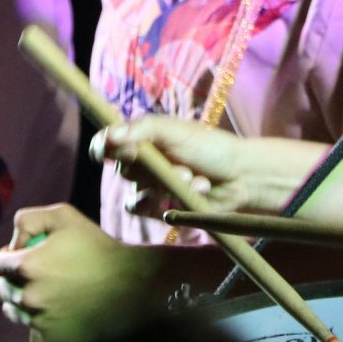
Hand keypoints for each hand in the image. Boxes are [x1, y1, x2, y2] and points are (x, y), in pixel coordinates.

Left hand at [0, 203, 157, 341]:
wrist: (129, 282)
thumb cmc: (97, 247)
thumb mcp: (65, 216)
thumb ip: (29, 219)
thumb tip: (13, 240)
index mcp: (25, 265)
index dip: (1, 259)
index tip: (13, 257)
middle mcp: (27, 295)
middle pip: (0, 289)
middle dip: (8, 280)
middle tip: (28, 275)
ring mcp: (39, 318)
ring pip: (13, 310)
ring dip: (20, 300)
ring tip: (40, 291)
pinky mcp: (52, 336)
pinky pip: (31, 327)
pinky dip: (37, 318)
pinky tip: (53, 307)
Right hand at [99, 118, 278, 214]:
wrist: (240, 176)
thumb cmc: (211, 147)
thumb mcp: (177, 131)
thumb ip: (143, 130)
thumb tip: (110, 135)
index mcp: (142, 139)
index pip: (106, 144)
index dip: (102, 148)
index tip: (111, 150)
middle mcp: (142, 163)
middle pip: (122, 171)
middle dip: (153, 170)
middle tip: (183, 166)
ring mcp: (150, 187)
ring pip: (134, 195)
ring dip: (164, 188)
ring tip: (194, 180)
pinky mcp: (159, 208)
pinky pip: (145, 211)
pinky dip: (166, 204)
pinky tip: (193, 193)